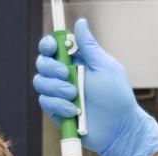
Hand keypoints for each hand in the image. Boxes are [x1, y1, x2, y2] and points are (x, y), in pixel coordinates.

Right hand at [33, 18, 157, 155]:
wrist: (117, 129)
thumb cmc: (117, 98)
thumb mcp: (105, 67)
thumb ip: (89, 46)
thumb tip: (80, 23)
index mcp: (78, 61)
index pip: (54, 47)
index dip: (48, 45)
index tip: (52, 48)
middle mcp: (66, 76)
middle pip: (42, 63)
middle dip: (51, 68)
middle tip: (67, 74)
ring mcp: (60, 93)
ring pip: (40, 82)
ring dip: (55, 88)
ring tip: (75, 96)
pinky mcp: (57, 111)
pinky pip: (45, 102)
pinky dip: (58, 105)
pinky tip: (74, 111)